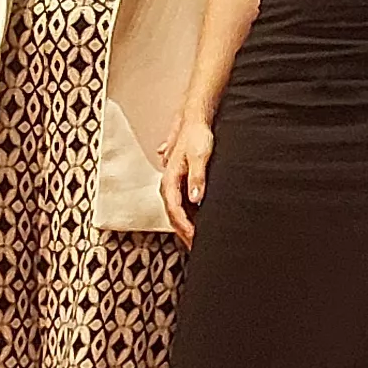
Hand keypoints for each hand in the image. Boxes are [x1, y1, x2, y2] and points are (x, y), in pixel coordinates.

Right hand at [158, 119, 214, 242]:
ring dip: (185, 225)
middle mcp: (168, 183)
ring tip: (197, 239)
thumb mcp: (199, 156)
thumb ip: (197, 177)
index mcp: (169, 180)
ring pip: (176, 210)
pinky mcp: (180, 181)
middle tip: (197, 246)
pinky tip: (199, 222)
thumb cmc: (196, 136)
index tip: (194, 239)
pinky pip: (182, 203)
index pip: (174, 210)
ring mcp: (173, 183)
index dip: (184, 227)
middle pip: (173, 214)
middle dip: (184, 231)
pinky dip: (189, 215)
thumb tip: (195, 198)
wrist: (194, 120)